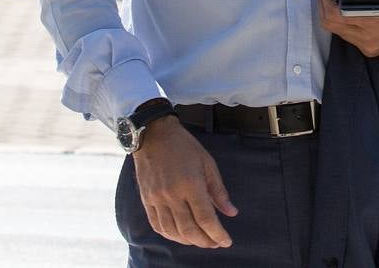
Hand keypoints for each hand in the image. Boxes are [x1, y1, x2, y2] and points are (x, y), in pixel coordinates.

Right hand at [132, 118, 237, 248]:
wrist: (154, 135)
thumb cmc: (184, 146)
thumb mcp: (208, 163)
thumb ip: (218, 190)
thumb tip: (231, 212)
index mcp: (190, 184)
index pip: (206, 218)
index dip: (217, 233)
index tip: (226, 241)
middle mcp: (172, 195)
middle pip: (189, 229)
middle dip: (205, 241)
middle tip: (216, 243)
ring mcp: (157, 199)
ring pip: (173, 231)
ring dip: (188, 240)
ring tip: (201, 240)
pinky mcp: (146, 200)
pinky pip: (157, 225)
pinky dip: (170, 234)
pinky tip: (180, 235)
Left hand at [320, 0, 378, 57]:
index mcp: (372, 20)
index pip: (334, 15)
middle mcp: (367, 37)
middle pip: (330, 25)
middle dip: (326, 6)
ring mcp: (368, 46)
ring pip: (337, 32)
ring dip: (335, 15)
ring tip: (345, 1)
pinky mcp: (371, 50)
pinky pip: (349, 38)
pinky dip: (345, 24)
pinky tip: (355, 13)